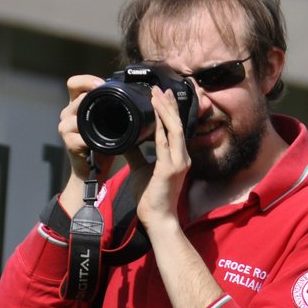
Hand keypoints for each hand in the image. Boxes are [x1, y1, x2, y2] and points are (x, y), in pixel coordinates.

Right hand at [57, 75, 116, 211]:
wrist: (92, 171)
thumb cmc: (102, 147)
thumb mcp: (109, 124)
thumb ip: (113, 109)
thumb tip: (135, 95)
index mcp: (77, 105)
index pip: (75, 83)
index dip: (87, 80)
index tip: (101, 84)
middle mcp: (68, 114)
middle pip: (76, 95)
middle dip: (93, 95)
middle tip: (111, 101)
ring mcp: (66, 128)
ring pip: (77, 114)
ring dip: (94, 116)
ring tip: (110, 122)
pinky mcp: (69, 143)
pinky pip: (80, 136)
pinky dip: (93, 140)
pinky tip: (102, 143)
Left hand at [122, 86, 191, 231]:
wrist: (157, 219)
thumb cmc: (151, 198)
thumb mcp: (140, 170)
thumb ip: (136, 153)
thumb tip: (126, 138)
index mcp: (176, 157)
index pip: (174, 129)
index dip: (168, 111)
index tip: (160, 96)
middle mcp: (181, 157)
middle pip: (177, 124)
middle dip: (168, 104)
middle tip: (158, 88)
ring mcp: (178, 162)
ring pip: (174, 129)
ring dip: (165, 110)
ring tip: (156, 94)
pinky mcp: (171, 168)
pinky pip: (166, 141)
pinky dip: (161, 125)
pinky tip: (155, 114)